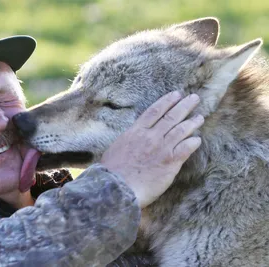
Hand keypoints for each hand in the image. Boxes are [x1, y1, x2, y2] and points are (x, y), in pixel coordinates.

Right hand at [100, 91, 202, 207]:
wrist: (116, 187)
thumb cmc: (112, 170)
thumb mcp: (117, 147)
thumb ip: (129, 140)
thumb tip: (132, 138)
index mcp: (136, 131)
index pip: (155, 111)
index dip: (167, 101)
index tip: (176, 94)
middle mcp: (151, 136)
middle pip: (171, 116)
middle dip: (184, 105)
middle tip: (195, 98)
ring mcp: (162, 148)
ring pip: (181, 130)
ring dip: (192, 122)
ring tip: (200, 117)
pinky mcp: (170, 162)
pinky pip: (186, 148)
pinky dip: (193, 142)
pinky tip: (197, 139)